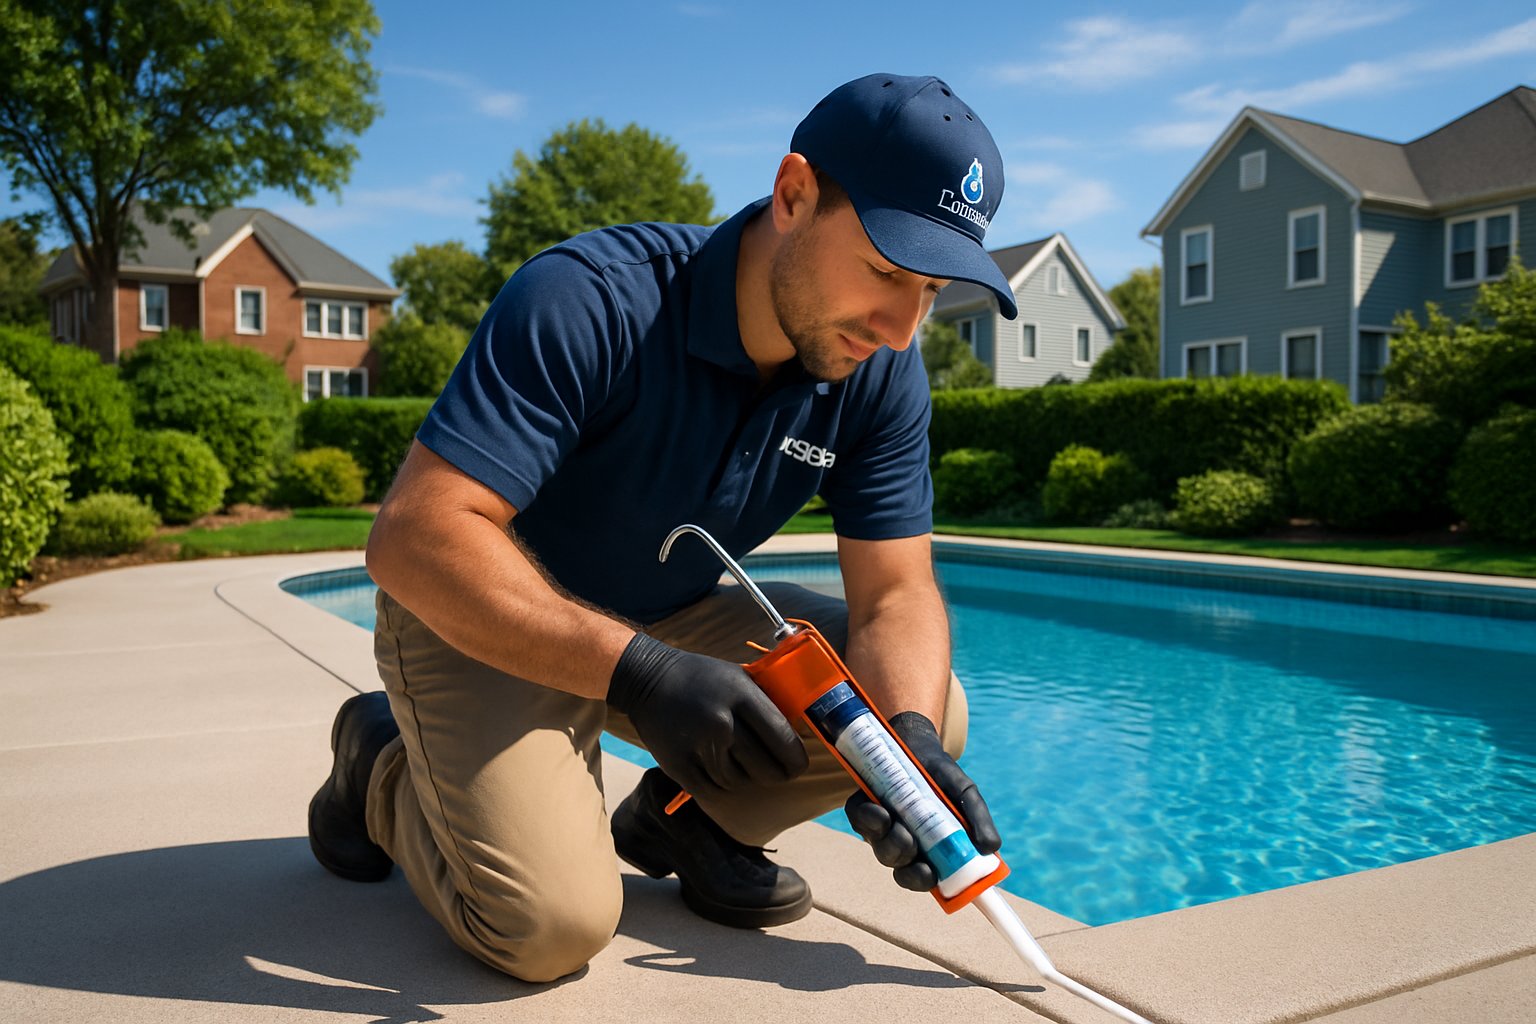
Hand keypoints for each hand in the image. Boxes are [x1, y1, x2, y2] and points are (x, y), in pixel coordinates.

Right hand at [606, 633, 808, 798]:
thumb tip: (798, 734)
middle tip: (776, 772)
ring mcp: (699, 745)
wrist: (648, 679)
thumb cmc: (702, 678)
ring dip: (744, 776)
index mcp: (741, 695)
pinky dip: (720, 783)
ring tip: (737, 760)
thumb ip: (767, 703)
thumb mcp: (739, 678)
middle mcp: (722, 722)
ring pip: (739, 781)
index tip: (798, 765)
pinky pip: (713, 789)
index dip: (796, 760)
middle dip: (775, 774)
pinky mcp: (679, 765)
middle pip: (765, 768)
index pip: (782, 739)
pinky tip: (717, 767)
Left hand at [844, 711, 999, 891]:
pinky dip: (866, 816)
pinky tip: (877, 807)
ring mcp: (879, 827)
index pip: (920, 876)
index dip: (920, 880)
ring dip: (885, 838)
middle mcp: (901, 842)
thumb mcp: (965, 794)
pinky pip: (858, 819)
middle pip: (895, 862)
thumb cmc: (944, 778)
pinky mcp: (862, 808)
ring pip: (876, 844)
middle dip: (901, 857)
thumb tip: (992, 847)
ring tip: (894, 821)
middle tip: (910, 843)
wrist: (920, 746)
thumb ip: (977, 819)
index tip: (929, 874)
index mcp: (926, 848)